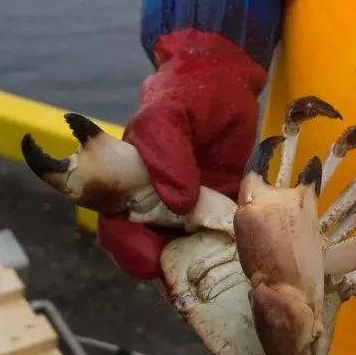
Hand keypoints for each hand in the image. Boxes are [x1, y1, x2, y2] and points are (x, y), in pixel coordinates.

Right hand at [97, 29, 266, 278]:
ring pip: (183, 251)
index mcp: (126, 179)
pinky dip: (225, 254)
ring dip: (196, 267)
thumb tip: (177, 203)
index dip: (126, 247)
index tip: (148, 260)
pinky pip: (217, 238)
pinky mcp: (219, 209)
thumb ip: (164, 150)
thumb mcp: (170, 111)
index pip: (114, 224)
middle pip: (148, 248)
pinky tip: (241, 261)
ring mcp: (187, 208)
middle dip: (166, 268)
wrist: (229, 79)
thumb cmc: (189, 91)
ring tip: (217, 276)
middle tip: (192, 275)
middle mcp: (152, 201)